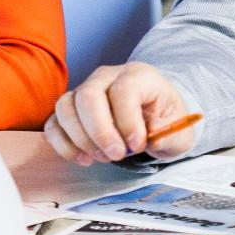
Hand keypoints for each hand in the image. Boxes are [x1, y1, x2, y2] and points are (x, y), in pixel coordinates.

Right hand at [46, 62, 195, 165]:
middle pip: (88, 95)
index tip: (137, 145)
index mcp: (137, 76)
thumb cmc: (164, 119)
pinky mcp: (71, 109)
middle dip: (99, 132)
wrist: (154, 114)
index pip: (123, 91)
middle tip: (116, 155)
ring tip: (101, 157)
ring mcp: (85, 90)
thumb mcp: (179, 128)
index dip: (127, 121)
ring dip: (81, 139)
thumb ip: (170, 133)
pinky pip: (54, 123)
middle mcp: (107, 77)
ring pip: (65, 106)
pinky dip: (63, 144)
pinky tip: (84, 158)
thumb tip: (153, 136)